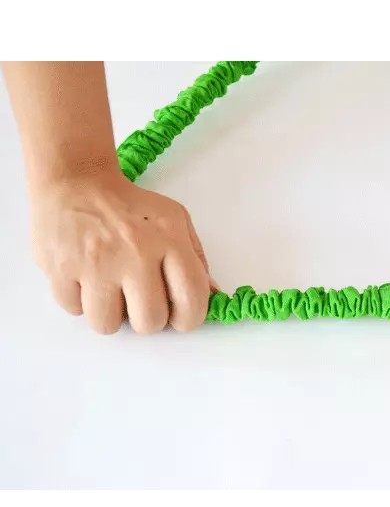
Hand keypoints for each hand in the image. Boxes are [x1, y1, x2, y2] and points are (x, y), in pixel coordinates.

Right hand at [30, 166, 211, 333]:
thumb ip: (197, 259)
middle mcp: (135, 253)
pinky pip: (74, 310)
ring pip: (107, 325)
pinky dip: (79, 301)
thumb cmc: (131, 206)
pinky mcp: (60, 267)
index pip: (191, 300)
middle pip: (149, 322)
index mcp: (169, 240)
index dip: (188, 319)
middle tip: (139, 300)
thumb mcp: (176, 220)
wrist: (76, 181)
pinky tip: (85, 278)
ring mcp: (96, 262)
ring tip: (110, 291)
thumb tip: (212, 295)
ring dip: (110, 315)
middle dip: (146, 319)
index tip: (179, 316)